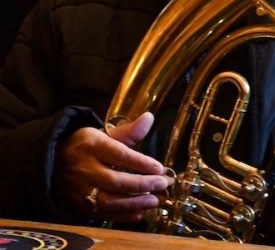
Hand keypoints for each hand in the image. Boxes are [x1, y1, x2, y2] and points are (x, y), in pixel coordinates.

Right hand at [54, 112, 171, 222]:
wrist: (52, 162)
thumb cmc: (85, 146)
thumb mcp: (104, 134)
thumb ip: (128, 131)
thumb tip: (149, 118)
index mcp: (92, 146)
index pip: (120, 155)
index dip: (141, 163)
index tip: (160, 168)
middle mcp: (84, 169)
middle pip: (115, 181)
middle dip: (142, 184)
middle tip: (163, 184)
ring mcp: (79, 190)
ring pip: (108, 201)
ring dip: (135, 203)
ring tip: (155, 201)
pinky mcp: (77, 205)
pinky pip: (101, 214)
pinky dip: (122, 216)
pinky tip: (140, 213)